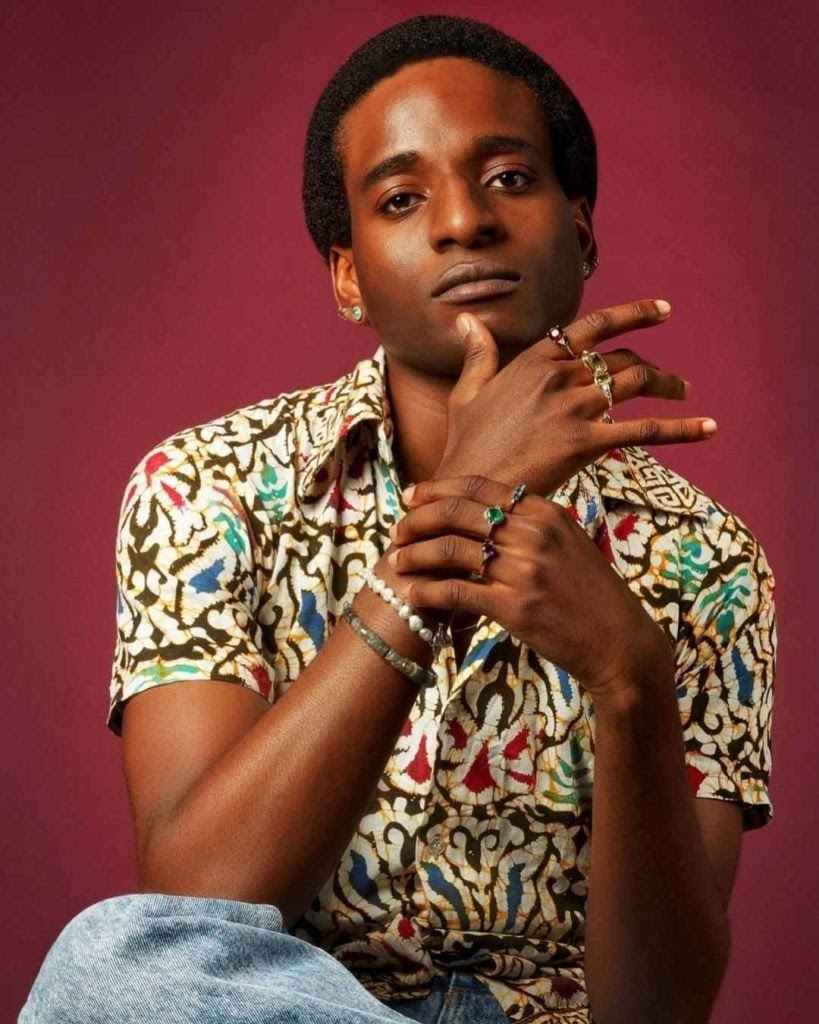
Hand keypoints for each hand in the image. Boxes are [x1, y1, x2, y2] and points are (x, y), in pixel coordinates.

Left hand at [389, 474, 673, 697]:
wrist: (619, 641)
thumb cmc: (591, 595)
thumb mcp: (568, 543)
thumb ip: (530, 524)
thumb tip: (485, 514)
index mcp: (545, 512)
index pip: (479, 487)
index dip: (437, 489)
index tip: (411, 496)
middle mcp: (532, 534)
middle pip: (457, 513)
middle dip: (417, 520)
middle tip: (397, 532)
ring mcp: (523, 570)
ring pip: (449, 551)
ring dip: (415, 555)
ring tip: (397, 562)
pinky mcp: (515, 607)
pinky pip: (456, 593)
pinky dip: (427, 593)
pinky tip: (414, 595)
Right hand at [436, 300, 715, 496]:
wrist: (467, 486)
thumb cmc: (466, 445)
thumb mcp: (467, 393)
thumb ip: (477, 355)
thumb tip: (466, 320)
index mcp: (535, 360)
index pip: (594, 326)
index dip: (634, 313)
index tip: (663, 309)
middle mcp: (558, 376)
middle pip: (622, 359)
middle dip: (654, 368)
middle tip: (673, 382)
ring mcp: (573, 408)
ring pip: (637, 382)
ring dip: (670, 386)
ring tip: (686, 394)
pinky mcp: (584, 443)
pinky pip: (644, 430)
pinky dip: (682, 428)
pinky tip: (708, 428)